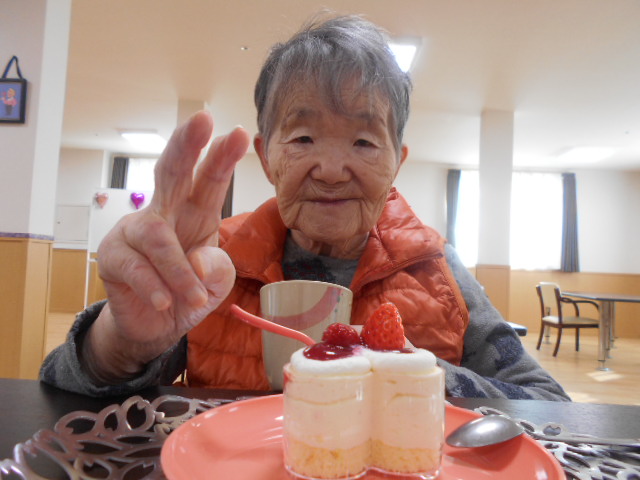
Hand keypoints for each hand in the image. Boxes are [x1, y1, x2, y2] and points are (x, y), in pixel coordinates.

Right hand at [84, 111, 249, 381]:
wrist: (154, 327)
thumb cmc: (189, 292)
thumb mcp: (218, 283)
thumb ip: (218, 269)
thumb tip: (197, 260)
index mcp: (196, 213)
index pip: (210, 180)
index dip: (222, 157)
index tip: (239, 133)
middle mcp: (165, 213)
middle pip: (171, 171)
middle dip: (187, 145)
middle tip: (202, 119)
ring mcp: (135, 232)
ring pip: (156, 235)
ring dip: (179, 271)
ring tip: (197, 298)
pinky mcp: (113, 256)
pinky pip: (135, 267)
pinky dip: (156, 287)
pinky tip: (165, 302)